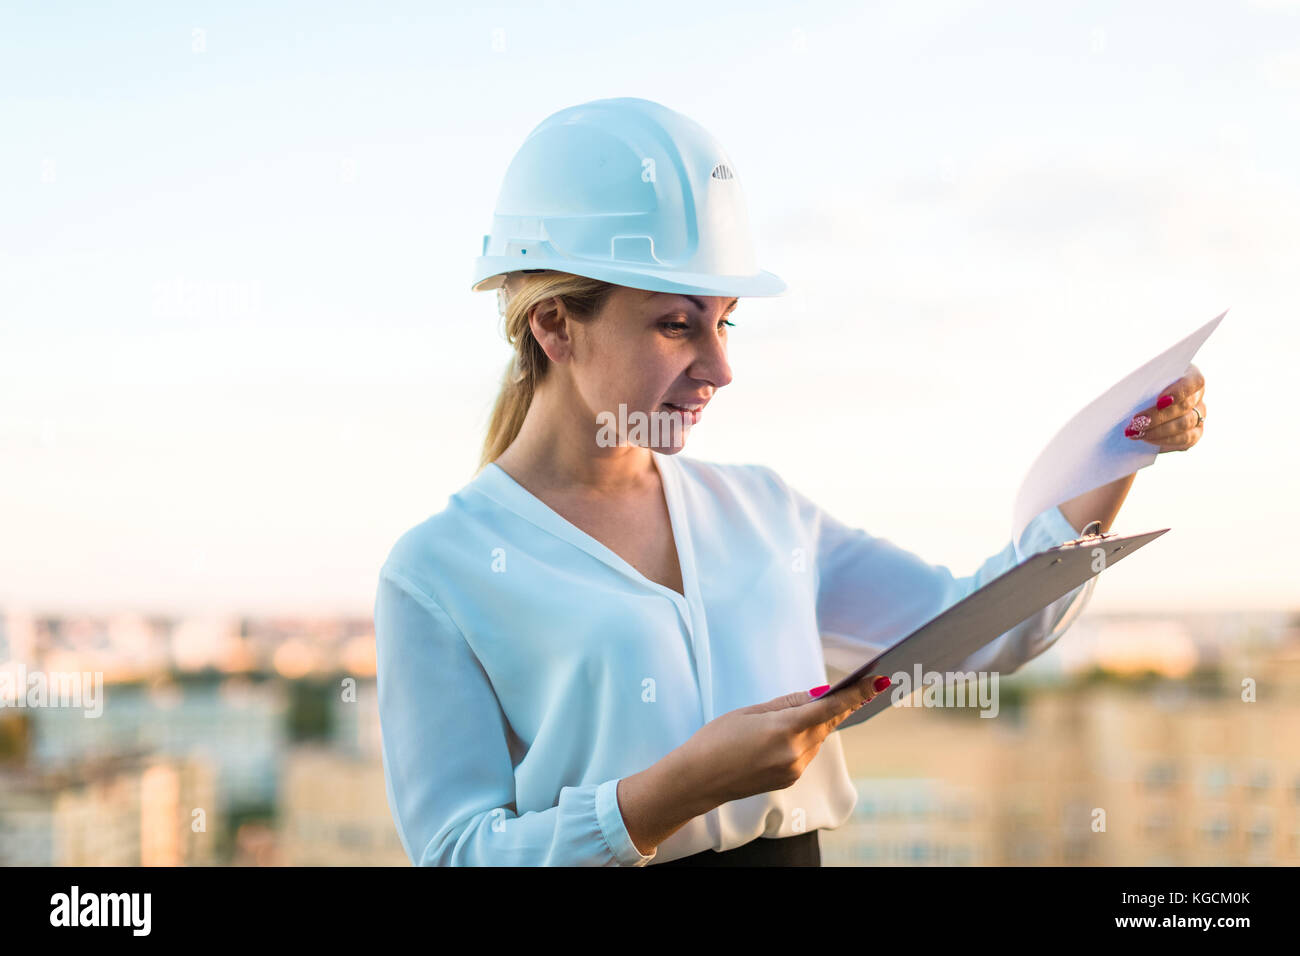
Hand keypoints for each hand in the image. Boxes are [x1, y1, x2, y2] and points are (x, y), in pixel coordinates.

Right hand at [675, 674, 890, 809]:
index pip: (829, 708)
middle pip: (827, 722)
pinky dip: (804, 738)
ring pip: (817, 738)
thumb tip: (817, 695)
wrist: (697, 780)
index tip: (876, 682)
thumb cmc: (716, 740)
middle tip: (854, 687)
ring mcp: (793, 769)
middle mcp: (794, 752)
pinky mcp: (789, 778)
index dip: (856, 694)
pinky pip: (806, 752)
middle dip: (837, 706)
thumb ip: (787, 704)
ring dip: (816, 723)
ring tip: (796, 712)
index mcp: (783, 729)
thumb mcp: (749, 712)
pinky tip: (784, 733)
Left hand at [1124, 362, 1206, 452]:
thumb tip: (1124, 390)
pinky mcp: (1194, 433)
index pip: (1194, 381)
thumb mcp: (1138, 380)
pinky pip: (1184, 440)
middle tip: (1136, 422)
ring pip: (1185, 424)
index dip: (1179, 391)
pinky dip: (1163, 440)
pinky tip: (1146, 440)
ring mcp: (1198, 415)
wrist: (1137, 408)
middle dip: (1159, 416)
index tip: (1160, 401)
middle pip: (1185, 406)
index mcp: (1188, 375)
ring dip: (1158, 431)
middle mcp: (1197, 395)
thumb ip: (1139, 381)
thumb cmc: (1137, 387)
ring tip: (1136, 433)